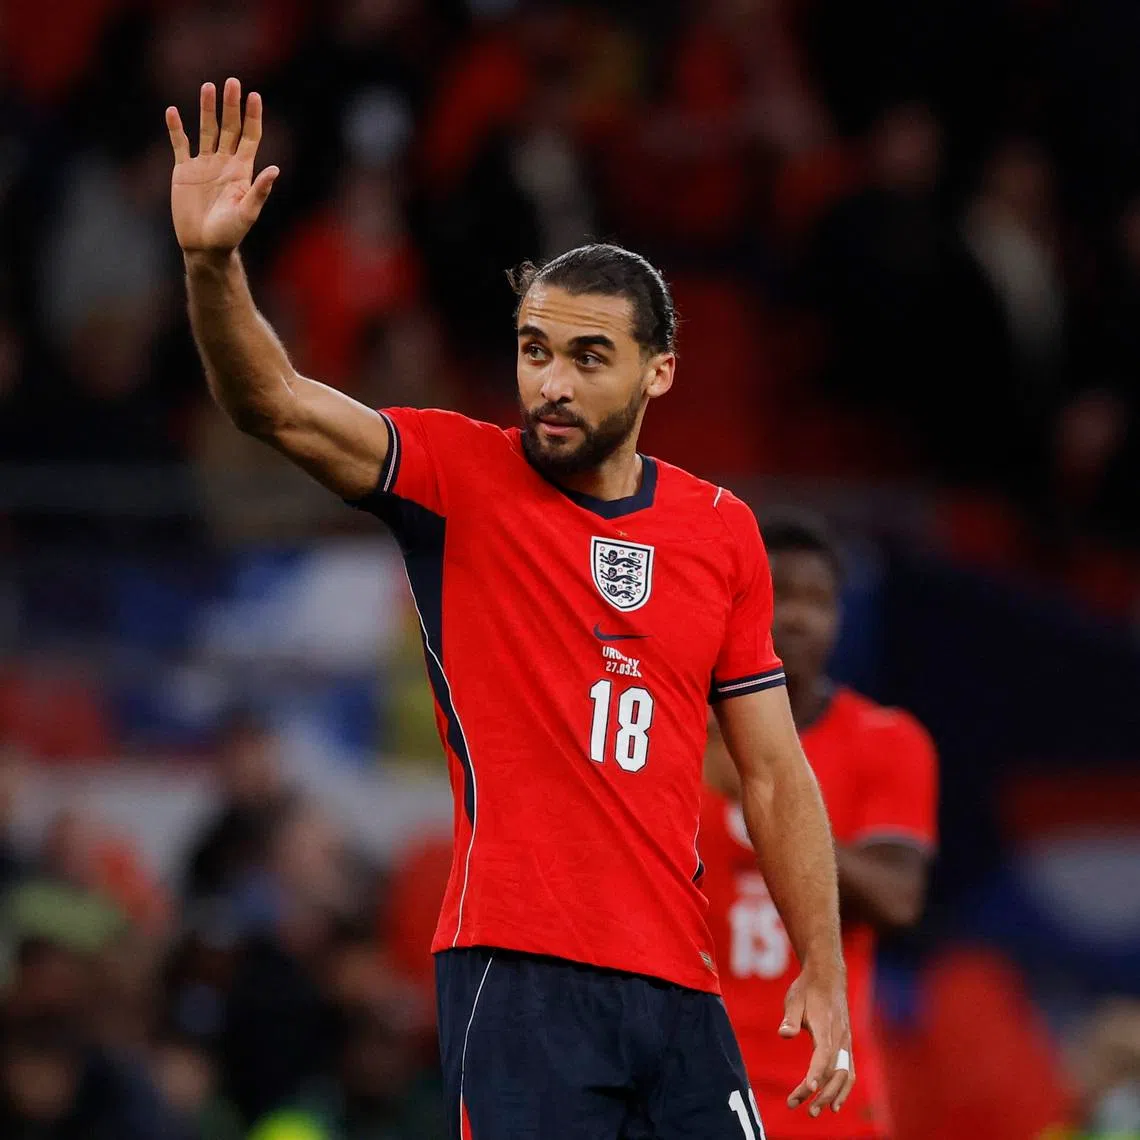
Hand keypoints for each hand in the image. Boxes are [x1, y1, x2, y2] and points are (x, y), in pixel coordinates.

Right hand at [166, 78, 278, 255]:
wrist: (204, 247)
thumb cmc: (230, 234)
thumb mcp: (247, 213)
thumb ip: (259, 191)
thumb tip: (274, 170)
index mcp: (242, 171)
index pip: (250, 137)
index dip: (252, 117)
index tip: (254, 95)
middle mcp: (224, 163)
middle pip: (229, 128)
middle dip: (230, 106)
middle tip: (232, 82)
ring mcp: (204, 165)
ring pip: (206, 130)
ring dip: (206, 109)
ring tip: (208, 87)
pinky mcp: (184, 171)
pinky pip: (180, 145)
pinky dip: (176, 129)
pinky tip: (172, 111)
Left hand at [780, 966, 854, 1117]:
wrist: (828, 977)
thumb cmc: (807, 989)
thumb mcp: (794, 998)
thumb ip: (790, 1018)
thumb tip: (784, 1034)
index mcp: (826, 1025)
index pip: (824, 1053)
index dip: (816, 1071)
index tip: (807, 1088)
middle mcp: (839, 1036)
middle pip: (834, 1070)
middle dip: (821, 1092)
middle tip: (804, 1109)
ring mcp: (845, 1042)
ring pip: (844, 1075)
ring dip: (831, 1095)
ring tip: (815, 1112)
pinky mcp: (846, 1045)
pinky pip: (848, 1071)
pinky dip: (843, 1090)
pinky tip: (833, 1104)